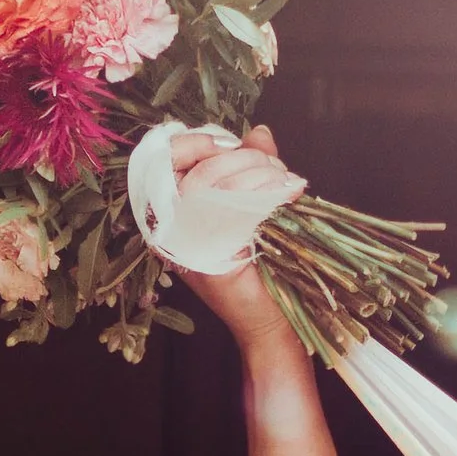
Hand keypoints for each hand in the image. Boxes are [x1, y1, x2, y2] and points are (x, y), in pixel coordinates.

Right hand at [169, 125, 303, 360]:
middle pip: (193, 168)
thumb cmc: (264, 269)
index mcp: (174, 208)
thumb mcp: (254, 208)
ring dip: (255, 174)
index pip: (167, 158)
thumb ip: (251, 170)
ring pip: (207, 184)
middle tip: (274, 168)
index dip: (199, 142)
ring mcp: (182, 242)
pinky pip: (225, 210)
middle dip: (240, 159)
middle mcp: (168, 225)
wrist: (271, 322)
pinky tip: (288, 194)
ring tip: (286, 182)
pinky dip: (261, 195)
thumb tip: (258, 133)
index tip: (234, 143)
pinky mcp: (204, 257)